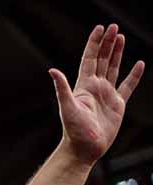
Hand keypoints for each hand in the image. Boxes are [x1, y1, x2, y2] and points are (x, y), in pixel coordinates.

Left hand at [50, 24, 143, 163]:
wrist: (84, 149)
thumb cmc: (73, 131)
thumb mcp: (67, 107)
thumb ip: (62, 88)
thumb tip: (52, 70)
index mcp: (83, 85)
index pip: (90, 59)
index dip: (94, 43)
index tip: (100, 28)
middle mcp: (95, 87)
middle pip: (102, 59)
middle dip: (107, 43)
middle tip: (114, 27)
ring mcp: (106, 95)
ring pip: (113, 68)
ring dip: (117, 53)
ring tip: (121, 37)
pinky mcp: (117, 104)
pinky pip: (128, 86)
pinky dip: (134, 75)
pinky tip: (139, 64)